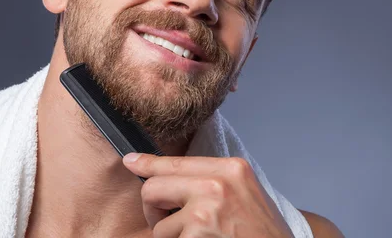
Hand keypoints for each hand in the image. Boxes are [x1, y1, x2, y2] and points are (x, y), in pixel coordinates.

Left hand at [123, 153, 294, 237]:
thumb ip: (211, 180)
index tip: (131, 161)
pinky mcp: (198, 233)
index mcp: (231, 168)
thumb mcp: (243, 192)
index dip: (148, 163)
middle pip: (155, 188)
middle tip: (170, 223)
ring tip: (201, 237)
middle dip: (153, 210)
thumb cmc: (261, 231)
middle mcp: (218, 183)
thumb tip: (167, 177)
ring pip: (159, 225)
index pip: (176, 162)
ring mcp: (207, 210)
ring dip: (172, 237)